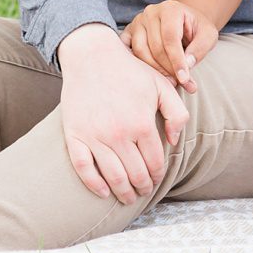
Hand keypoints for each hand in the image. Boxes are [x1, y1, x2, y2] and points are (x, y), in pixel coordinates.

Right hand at [56, 25, 189, 204]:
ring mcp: (95, 136)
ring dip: (123, 193)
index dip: (158, 175)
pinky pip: (83, 168)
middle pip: (136, 174)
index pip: (155, 163)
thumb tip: (173, 141)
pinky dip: (94, 184)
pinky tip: (103, 192)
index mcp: (142, 123)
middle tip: (143, 190)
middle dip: (143, 187)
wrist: (91, 55)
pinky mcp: (75, 135)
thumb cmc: (129, 70)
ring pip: (113, 177)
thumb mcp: (161, 85)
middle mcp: (119, 133)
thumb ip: (177, 113)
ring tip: (128, 197)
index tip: (156, 179)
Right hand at [124, 0, 218, 92]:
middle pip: (155, 46)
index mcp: (170, 9)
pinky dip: (137, 64)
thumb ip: (200, 49)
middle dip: (168, 68)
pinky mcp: (129, 31)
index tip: (184, 79)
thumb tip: (187, 64)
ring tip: (169, 80)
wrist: (185, 21)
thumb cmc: (196, 29)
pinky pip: (128, 51)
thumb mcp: (208, 35)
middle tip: (179, 83)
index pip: (170, 38)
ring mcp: (138, 21)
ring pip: (140, 50)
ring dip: (154, 69)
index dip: (177, 60)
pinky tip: (149, 74)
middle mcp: (151, 12)